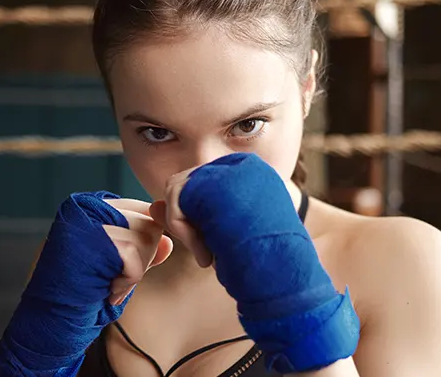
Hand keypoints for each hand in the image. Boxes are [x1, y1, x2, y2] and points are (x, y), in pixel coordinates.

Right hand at [0, 191, 171, 376]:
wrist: (49, 319)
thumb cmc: (80, 294)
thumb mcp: (116, 266)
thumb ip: (140, 250)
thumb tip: (168, 241)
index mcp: (88, 206)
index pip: (141, 210)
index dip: (143, 244)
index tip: (122, 270)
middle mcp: (86, 205)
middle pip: (147, 222)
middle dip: (142, 258)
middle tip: (115, 282)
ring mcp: (87, 218)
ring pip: (145, 236)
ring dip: (135, 272)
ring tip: (110, 286)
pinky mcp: (91, 238)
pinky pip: (134, 255)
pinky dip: (129, 280)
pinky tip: (109, 291)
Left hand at [157, 154, 359, 373]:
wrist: (287, 275)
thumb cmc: (257, 259)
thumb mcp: (215, 236)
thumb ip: (187, 218)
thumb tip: (153, 206)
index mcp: (242, 174)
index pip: (197, 185)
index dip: (193, 217)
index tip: (208, 248)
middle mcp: (238, 165)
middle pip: (183, 184)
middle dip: (184, 221)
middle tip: (206, 254)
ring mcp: (230, 169)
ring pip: (177, 189)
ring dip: (185, 227)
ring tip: (209, 255)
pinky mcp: (219, 180)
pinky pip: (178, 198)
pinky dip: (184, 229)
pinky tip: (209, 255)